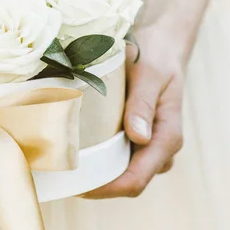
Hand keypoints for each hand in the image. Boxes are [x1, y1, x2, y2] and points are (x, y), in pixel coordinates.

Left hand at [82, 25, 184, 197]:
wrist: (163, 40)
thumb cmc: (156, 53)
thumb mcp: (149, 73)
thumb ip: (143, 104)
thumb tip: (138, 138)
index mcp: (167, 136)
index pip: (137, 178)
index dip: (107, 189)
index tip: (77, 187)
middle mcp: (160, 145)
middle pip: (128, 181)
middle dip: (98, 185)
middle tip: (61, 179)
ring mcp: (149, 141)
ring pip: (123, 170)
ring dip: (98, 173)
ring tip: (65, 166)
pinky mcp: (137, 133)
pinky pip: (119, 155)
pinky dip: (100, 158)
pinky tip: (77, 150)